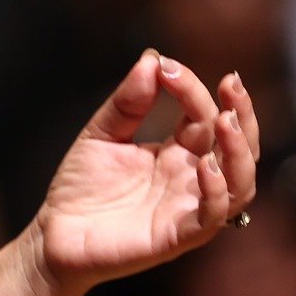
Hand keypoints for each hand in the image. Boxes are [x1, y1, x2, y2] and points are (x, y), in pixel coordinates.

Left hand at [24, 49, 258, 295]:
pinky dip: (217, 192)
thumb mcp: (101, 134)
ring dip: (240, 151)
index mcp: (177, 153)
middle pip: (238, 147)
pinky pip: (211, 217)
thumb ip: (128, 102)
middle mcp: (191, 179)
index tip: (168, 67)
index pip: (203, 116)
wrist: (53, 234)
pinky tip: (206, 166)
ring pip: (240, 183)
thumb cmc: (80, 188)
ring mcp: (187, 208)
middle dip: (242, 113)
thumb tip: (152, 59)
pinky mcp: (176, 236)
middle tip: (231, 84)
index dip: (193, 89)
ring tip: (226, 121)